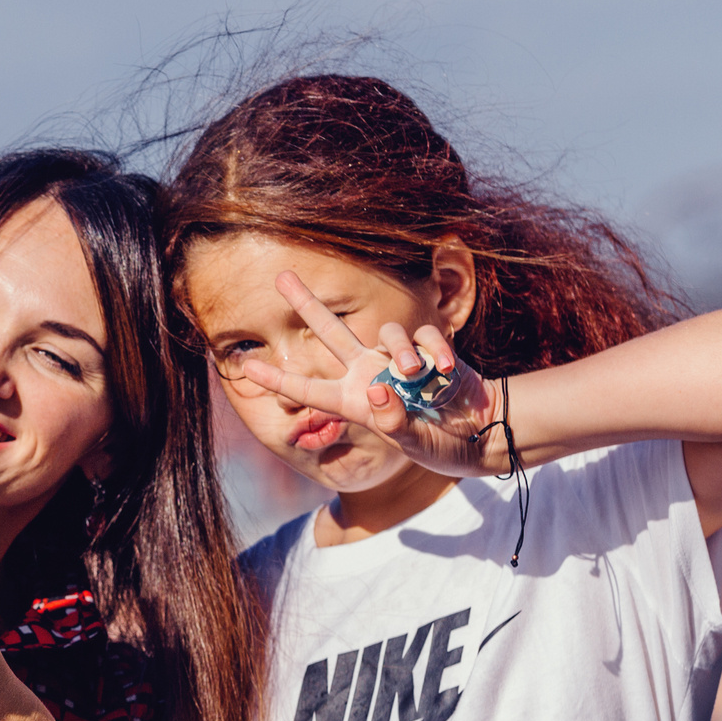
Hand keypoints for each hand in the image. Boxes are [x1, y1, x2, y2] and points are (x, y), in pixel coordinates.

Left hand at [239, 271, 512, 478]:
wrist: (476, 434)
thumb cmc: (437, 445)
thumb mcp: (412, 443)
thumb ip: (393, 420)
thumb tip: (377, 388)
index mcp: (353, 400)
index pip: (308, 387)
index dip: (278, 377)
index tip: (245, 366)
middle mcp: (369, 373)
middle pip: (332, 331)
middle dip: (308, 303)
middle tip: (281, 276)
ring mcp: (397, 359)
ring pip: (387, 333)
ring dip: (402, 353)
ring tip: (417, 376)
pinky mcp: (429, 348)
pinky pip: (425, 336)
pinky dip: (434, 351)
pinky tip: (443, 372)